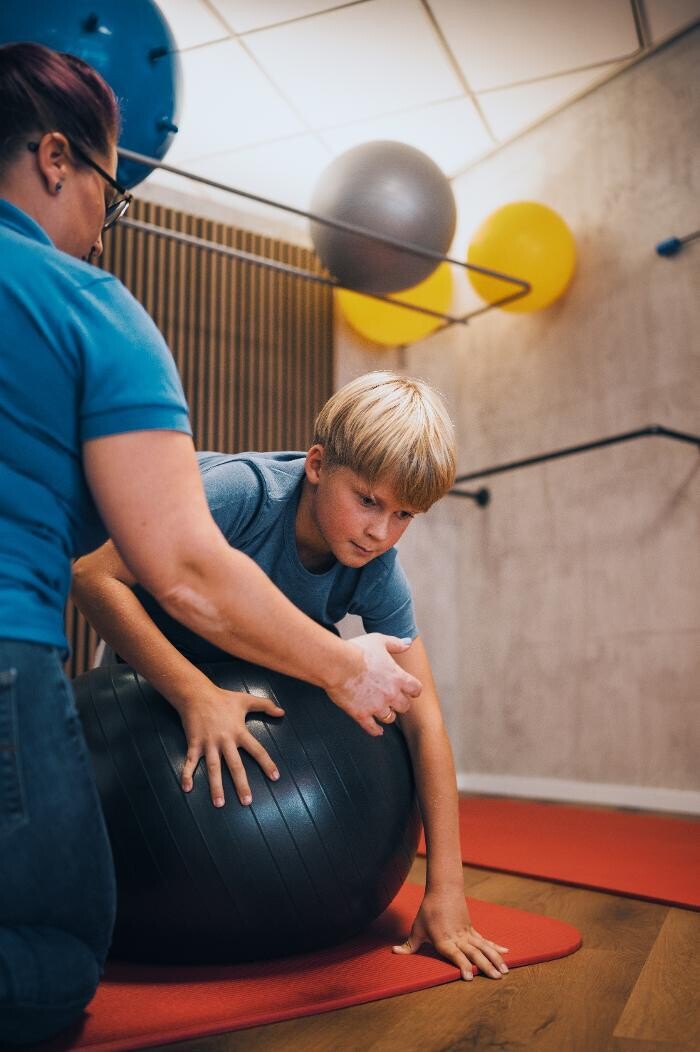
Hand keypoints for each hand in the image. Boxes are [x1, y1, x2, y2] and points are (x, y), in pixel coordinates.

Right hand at [175, 683, 283, 807]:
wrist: (197, 694)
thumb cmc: (223, 698)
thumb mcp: (246, 700)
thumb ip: (266, 705)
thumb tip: (282, 711)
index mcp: (239, 732)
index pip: (257, 750)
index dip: (267, 763)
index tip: (275, 777)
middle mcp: (225, 740)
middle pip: (235, 766)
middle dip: (241, 784)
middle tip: (247, 801)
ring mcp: (208, 744)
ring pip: (213, 768)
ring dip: (216, 786)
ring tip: (219, 804)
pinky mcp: (194, 743)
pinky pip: (190, 762)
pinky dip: (187, 774)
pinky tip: (187, 789)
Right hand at [328, 634, 421, 735]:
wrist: (338, 664)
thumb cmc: (357, 650)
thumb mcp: (379, 640)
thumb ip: (395, 643)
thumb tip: (408, 643)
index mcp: (398, 677)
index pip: (416, 689)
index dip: (414, 690)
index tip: (411, 692)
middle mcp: (391, 694)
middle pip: (404, 706)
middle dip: (400, 704)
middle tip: (395, 702)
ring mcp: (376, 706)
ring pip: (389, 718)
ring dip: (388, 715)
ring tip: (384, 712)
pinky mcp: (361, 715)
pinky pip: (372, 728)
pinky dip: (375, 730)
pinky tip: (377, 730)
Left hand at [392, 888, 508, 980]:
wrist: (443, 889)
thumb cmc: (428, 910)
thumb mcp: (417, 928)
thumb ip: (409, 945)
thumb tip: (394, 952)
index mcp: (444, 940)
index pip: (455, 955)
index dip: (462, 965)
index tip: (469, 977)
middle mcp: (458, 938)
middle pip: (474, 953)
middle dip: (486, 966)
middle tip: (497, 978)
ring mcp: (467, 933)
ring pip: (483, 948)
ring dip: (495, 959)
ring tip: (504, 971)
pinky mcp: (471, 929)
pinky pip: (485, 940)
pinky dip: (495, 947)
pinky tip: (506, 953)